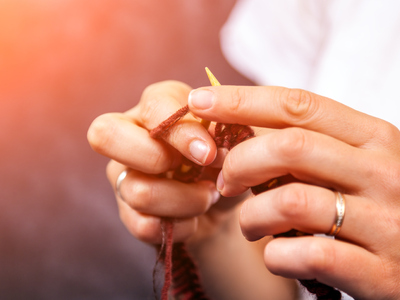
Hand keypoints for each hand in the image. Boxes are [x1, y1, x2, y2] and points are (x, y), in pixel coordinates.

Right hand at [87, 80, 229, 244]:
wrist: (228, 199)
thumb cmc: (229, 156)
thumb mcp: (234, 137)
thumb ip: (224, 131)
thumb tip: (208, 147)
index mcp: (157, 104)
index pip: (152, 106)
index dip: (180, 132)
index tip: (210, 152)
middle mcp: (130, 135)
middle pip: (104, 134)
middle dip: (157, 157)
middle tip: (197, 167)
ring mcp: (124, 175)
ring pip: (138, 190)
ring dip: (188, 201)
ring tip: (209, 196)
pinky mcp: (128, 212)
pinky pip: (144, 225)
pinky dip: (181, 227)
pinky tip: (194, 219)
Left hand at [188, 85, 399, 298]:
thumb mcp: (373, 166)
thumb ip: (321, 148)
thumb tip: (252, 132)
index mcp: (377, 137)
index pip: (298, 105)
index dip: (242, 100)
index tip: (199, 103)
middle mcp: (383, 171)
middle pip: (288, 147)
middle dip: (239, 163)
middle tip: (225, 183)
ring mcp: (385, 222)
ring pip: (288, 202)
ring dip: (251, 217)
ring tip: (251, 226)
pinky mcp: (380, 272)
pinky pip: (304, 254)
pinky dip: (275, 256)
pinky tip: (278, 256)